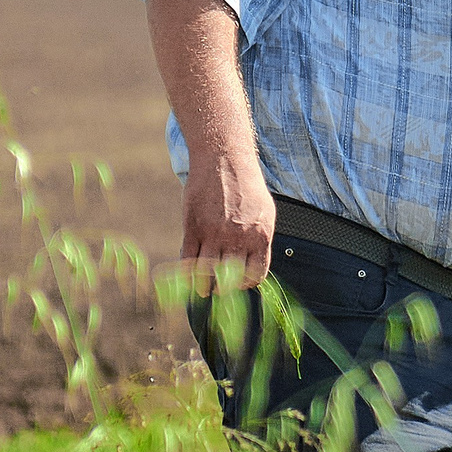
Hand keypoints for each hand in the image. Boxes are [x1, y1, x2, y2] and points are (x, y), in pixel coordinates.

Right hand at [181, 144, 276, 291]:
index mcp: (260, 235)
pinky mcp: (192, 227)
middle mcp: (238, 237)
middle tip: (218, 291)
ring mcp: (214, 233)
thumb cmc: (246, 186)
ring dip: (203, 286)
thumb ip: (258, 239)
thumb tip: (253, 266)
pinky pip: (188, 259)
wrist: (223, 160)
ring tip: (203, 290)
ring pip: (206, 273)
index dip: (246, 284)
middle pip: (230, 279)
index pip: (256, 274)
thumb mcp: (263, 212)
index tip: (239, 285)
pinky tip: (189, 275)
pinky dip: (187, 271)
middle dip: (224, 288)